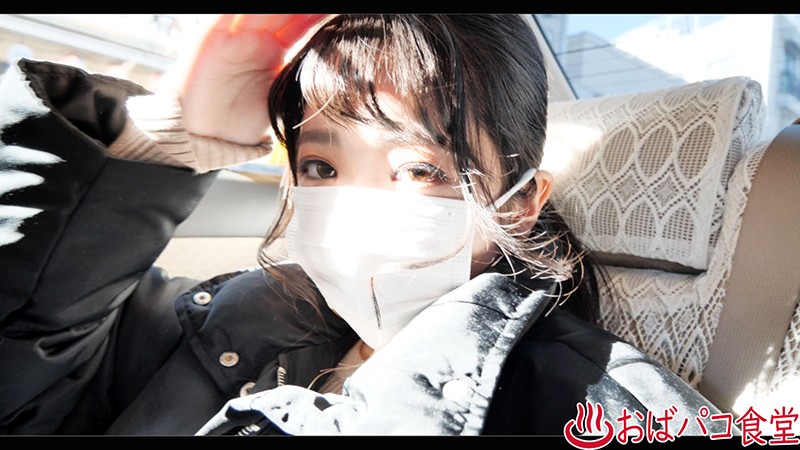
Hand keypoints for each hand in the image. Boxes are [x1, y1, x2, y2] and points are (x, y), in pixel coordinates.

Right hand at [163, 14, 326, 144]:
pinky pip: (228, 14)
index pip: (303, 22)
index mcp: (274, 50)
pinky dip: (245, 10)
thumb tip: (341, 77)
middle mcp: (255, 37)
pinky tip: (266, 9)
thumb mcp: (282, 96)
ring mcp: (234, 33)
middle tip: (335, 5)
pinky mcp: (210, 35)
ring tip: (308, 4)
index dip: (320, 17)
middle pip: (285, 12)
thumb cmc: (242, 123)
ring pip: (261, 10)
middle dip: (305, 8)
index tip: (346, 14)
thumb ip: (302, 80)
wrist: (207, 137)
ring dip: (283, 7)